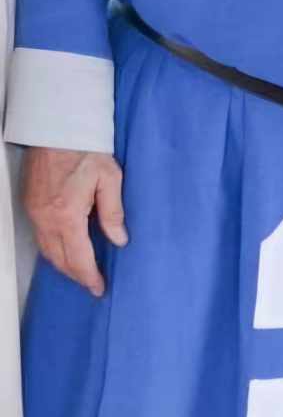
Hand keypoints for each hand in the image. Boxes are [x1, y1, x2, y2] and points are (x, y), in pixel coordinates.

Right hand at [23, 148, 127, 296]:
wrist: (58, 128)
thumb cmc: (85, 149)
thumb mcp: (109, 179)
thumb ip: (113, 212)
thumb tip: (118, 239)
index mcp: (67, 215)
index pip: (78, 258)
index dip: (89, 277)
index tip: (99, 288)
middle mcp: (46, 218)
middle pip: (59, 260)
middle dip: (76, 275)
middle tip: (92, 282)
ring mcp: (34, 212)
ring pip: (46, 251)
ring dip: (63, 264)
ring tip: (81, 270)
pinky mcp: (30, 204)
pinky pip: (40, 236)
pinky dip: (52, 249)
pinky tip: (65, 248)